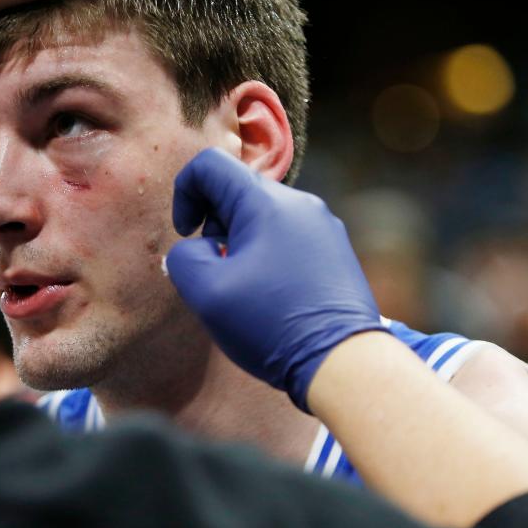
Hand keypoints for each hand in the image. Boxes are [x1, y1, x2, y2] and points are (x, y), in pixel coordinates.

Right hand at [165, 149, 386, 410]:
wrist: (343, 362)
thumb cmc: (271, 324)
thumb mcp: (205, 292)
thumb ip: (184, 257)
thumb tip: (196, 249)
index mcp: (266, 202)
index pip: (209, 165)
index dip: (184, 193)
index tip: (187, 234)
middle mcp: (300, 203)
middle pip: (237, 190)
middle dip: (213, 225)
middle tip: (216, 270)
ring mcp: (323, 226)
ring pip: (262, 215)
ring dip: (239, 243)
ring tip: (244, 288)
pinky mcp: (335, 250)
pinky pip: (287, 236)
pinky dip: (265, 255)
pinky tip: (269, 296)